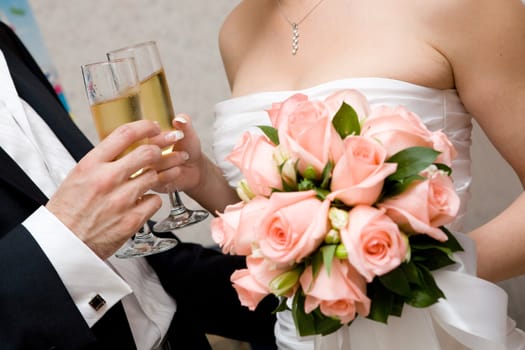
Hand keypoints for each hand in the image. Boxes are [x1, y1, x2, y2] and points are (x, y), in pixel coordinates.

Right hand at [46, 120, 162, 259]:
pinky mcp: (132, 219)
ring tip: (173, 167)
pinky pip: (155, 201)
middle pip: (147, 153)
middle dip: (162, 147)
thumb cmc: (69, 210)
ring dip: (165, 171)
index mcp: (91, 165)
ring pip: (155, 176)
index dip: (145, 127)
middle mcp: (107, 179)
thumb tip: (125, 149)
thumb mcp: (78, 176)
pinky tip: (148, 198)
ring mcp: (121, 200)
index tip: (154, 127)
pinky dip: (154, 199)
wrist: (64, 243)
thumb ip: (102, 162)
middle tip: (169, 146)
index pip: (124, 134)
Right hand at [149, 113, 206, 192]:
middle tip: (179, 140)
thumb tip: (179, 118)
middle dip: (163, 143)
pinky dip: (170, 173)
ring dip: (170, 159)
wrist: (195, 168)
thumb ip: (184, 122)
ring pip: (150, 164)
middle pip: (142, 149)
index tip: (172, 131)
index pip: (139, 134)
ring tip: (184, 155)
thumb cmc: (187, 148)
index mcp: (144, 139)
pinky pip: (156, 179)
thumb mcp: (187, 132)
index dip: (155, 132)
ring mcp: (145, 170)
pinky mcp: (151, 184)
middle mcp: (141, 155)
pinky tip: (178, 169)